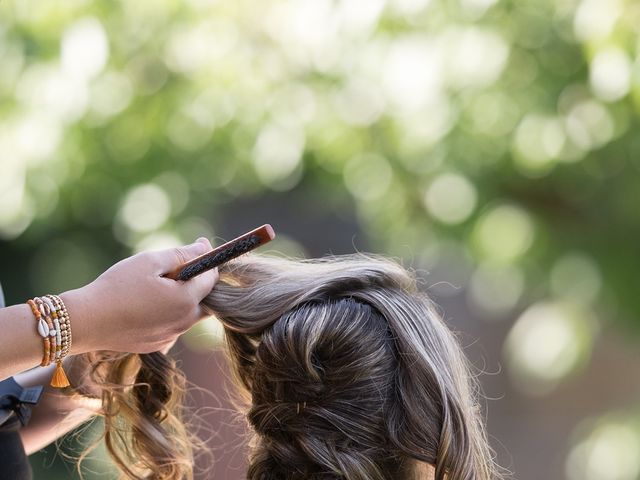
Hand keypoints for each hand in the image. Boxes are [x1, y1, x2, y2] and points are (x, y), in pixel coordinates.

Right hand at [62, 238, 217, 353]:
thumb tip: (205, 247)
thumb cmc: (117, 287)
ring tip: (156, 286)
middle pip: (207, 300)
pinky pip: (172, 326)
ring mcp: (171, 336)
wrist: (85, 322)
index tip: (198, 249)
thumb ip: (182, 254)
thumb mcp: (150, 261)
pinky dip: (167, 314)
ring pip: (189, 314)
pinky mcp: (157, 345)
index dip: (207, 262)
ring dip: (182, 298)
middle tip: (178, 269)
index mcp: (186, 300)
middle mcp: (184, 322)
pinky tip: (145, 306)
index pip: (211, 278)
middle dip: (199, 283)